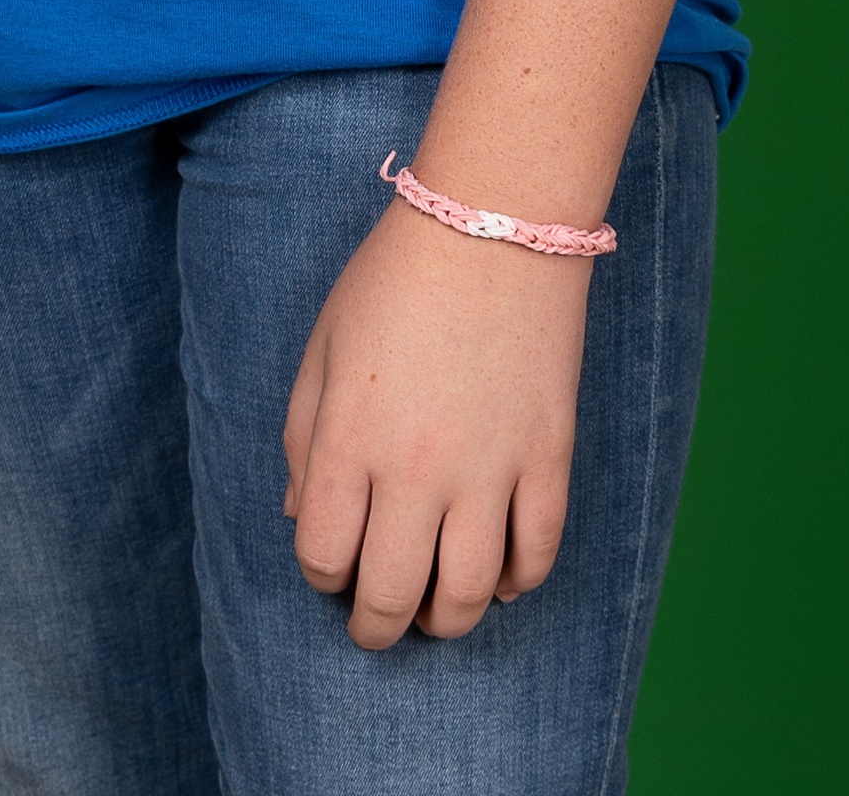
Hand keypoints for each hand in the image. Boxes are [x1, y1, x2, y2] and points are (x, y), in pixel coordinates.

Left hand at [281, 192, 591, 647]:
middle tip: (378, 621)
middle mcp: (415, 469)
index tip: (332, 562)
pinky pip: (537, 555)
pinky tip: (502, 574)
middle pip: (392, 595)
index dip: (322, 574)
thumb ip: (302, 435)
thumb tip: (301, 515)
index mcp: (349, 439)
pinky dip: (518, 582)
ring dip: (447, 620)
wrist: (494, 222)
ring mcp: (488, 468)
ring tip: (437, 609)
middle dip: (377, 625)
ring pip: (468, 596)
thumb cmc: (395, 277)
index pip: (324, 555)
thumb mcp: (323, 344)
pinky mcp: (547, 457)